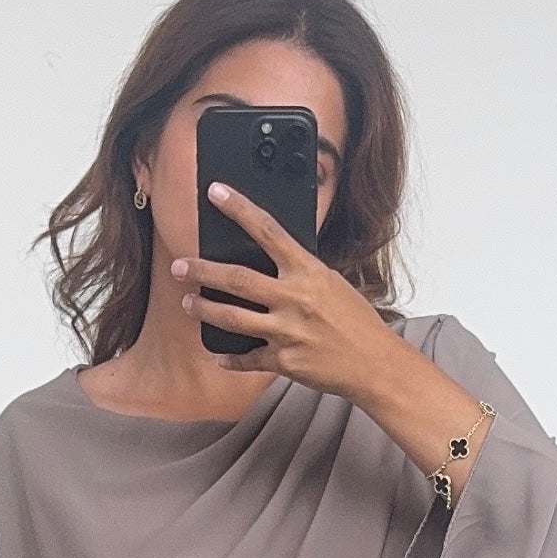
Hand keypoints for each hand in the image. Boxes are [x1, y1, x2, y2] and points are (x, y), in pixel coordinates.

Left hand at [170, 183, 399, 405]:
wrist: (376, 364)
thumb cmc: (359, 323)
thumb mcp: (333, 285)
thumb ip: (302, 274)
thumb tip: (275, 262)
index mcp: (308, 272)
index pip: (268, 230)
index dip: (239, 209)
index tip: (216, 193)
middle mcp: (293, 298)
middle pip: (236, 278)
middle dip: (202, 271)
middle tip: (180, 267)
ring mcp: (286, 331)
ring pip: (232, 318)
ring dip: (204, 309)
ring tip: (188, 303)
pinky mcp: (284, 361)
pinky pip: (248, 359)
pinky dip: (230, 358)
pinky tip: (217, 355)